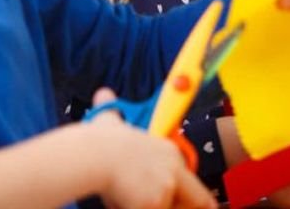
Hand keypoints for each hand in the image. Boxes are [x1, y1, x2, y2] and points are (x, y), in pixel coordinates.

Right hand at [87, 89, 216, 208]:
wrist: (92, 155)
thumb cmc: (98, 141)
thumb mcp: (112, 121)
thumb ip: (112, 109)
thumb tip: (103, 92)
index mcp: (169, 152)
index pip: (188, 179)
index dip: (183, 193)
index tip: (189, 202)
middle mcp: (174, 169)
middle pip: (197, 199)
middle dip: (187, 206)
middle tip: (159, 203)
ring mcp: (167, 187)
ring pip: (168, 208)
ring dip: (156, 207)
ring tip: (130, 200)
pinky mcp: (155, 203)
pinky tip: (120, 204)